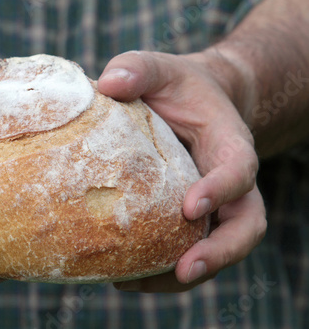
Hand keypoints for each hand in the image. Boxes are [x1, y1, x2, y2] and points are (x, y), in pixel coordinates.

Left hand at [98, 50, 266, 291]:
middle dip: (221, 252)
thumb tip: (107, 84)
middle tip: (185, 270)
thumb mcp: (158, 69)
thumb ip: (137, 68)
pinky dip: (160, 270)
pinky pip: (182, 250)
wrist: (188, 107)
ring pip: (215, 248)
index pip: (239, 170)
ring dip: (185, 274)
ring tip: (136, 284)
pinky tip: (122, 276)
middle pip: (245, 226)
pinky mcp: (187, 220)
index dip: (221, 190)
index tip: (191, 206)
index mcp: (229, 145)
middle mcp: (229, 183)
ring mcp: (212, 206)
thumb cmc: (175, 88)